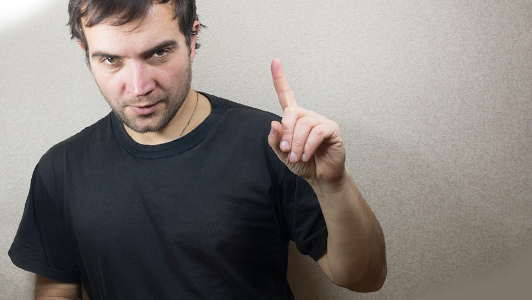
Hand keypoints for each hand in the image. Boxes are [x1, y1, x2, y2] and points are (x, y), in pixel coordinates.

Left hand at [268, 58, 346, 183]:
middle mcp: (307, 115)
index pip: (286, 95)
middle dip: (286, 133)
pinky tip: (307, 155)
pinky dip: (308, 145)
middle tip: (287, 151)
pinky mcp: (331, 128)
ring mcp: (320, 120)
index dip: (280, 78)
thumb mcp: (283, 154)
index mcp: (294, 119)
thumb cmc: (303, 163)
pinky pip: (317, 132)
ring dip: (297, 144)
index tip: (275, 60)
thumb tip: (274, 123)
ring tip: (298, 157)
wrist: (320, 176)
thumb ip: (276, 140)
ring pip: (303, 125)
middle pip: (290, 113)